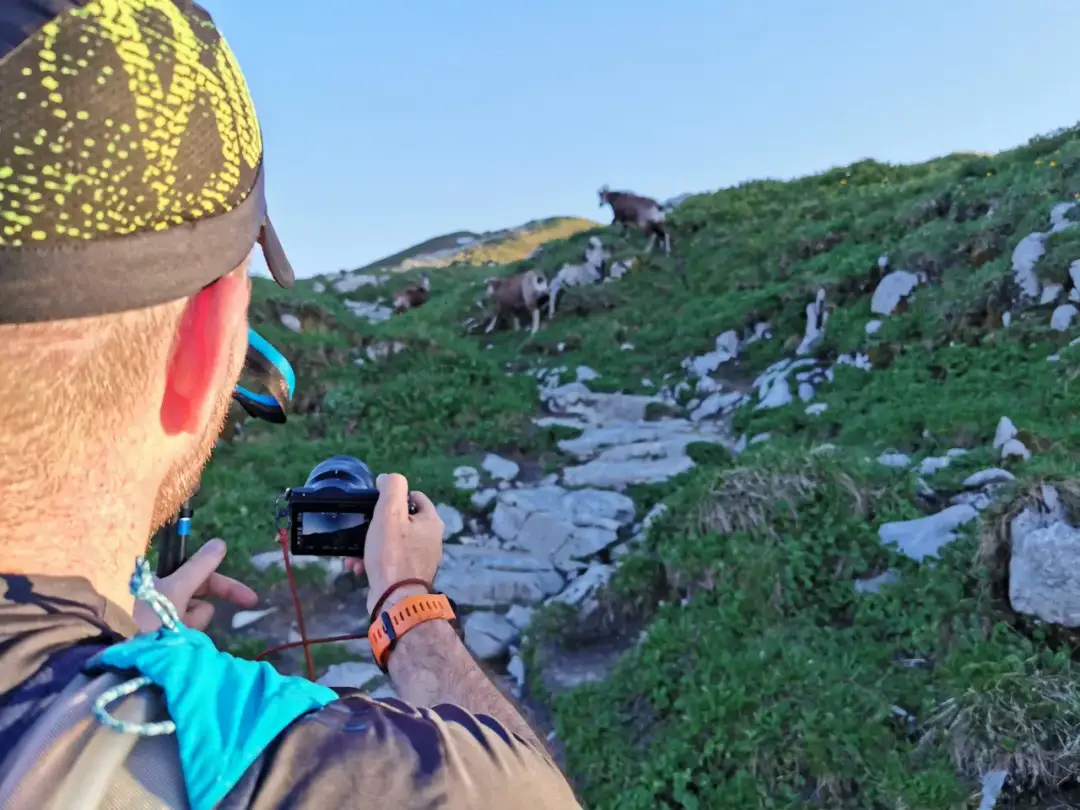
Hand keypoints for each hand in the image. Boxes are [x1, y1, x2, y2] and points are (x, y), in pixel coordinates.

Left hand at [135, 538, 259, 632]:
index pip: (203, 575)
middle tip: (218, 617)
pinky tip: (175, 641)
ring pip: (197, 616)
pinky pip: (189, 630)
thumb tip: (220, 542)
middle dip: (200, 612)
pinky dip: (186, 635)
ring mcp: (166, 616)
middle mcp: (166, 594)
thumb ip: (200, 566)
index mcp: (164, 579)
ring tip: (175, 634)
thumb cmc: (152, 617)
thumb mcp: (177, 588)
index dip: (226, 585)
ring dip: (192, 623)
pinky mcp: (167, 634)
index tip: (250, 599)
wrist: (132, 655)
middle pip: (201, 597)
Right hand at [344, 473, 443, 615]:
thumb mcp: (390, 513)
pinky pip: (388, 561)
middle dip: (375, 525)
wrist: (395, 601)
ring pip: (390, 543)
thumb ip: (391, 488)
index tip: (376, 502)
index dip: (395, 496)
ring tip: (354, 554)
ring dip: (369, 545)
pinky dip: (373, 562)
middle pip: (400, 521)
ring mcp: (420, 560)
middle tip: (361, 529)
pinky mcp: (407, 576)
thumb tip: (386, 479)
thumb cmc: (393, 554)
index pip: (415, 497)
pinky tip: (358, 567)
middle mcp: (430, 540)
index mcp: (431, 522)